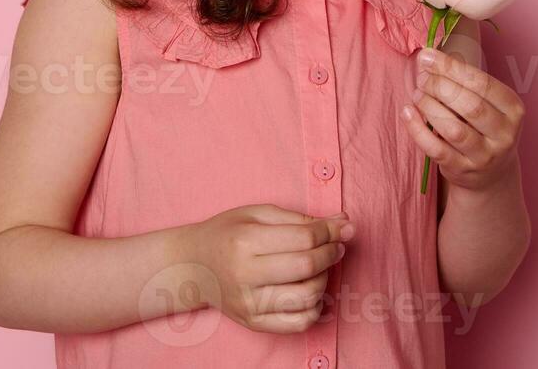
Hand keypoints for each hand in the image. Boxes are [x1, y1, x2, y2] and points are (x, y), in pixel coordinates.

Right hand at [183, 203, 354, 333]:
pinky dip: (314, 308)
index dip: (331, 232)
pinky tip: (310, 291)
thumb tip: (344, 223)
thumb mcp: (259, 214)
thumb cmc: (228, 234)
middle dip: (331, 253)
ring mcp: (248, 303)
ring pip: (306, 297)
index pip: (304, 238)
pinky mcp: (253, 323)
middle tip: (335, 246)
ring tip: (319, 267)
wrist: (193, 266)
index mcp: (245, 241)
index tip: (343, 228)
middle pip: (307, 267)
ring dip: (324, 279)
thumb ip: (301, 218)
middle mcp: (245, 274)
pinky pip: (298, 324)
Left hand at [402, 45, 525, 193]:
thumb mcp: (489, 104)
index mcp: (514, 109)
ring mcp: (484, 156)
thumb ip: (466, 82)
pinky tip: (407, 112)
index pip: (483, 83)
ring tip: (417, 93)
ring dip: (430, 106)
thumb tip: (429, 58)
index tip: (428, 57)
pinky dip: (418, 129)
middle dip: (440, 86)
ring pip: (453, 129)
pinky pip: (436, 149)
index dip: (452, 68)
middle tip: (422, 77)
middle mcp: (504, 134)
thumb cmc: (484, 126)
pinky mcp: (462, 170)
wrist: (491, 173)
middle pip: (470, 105)